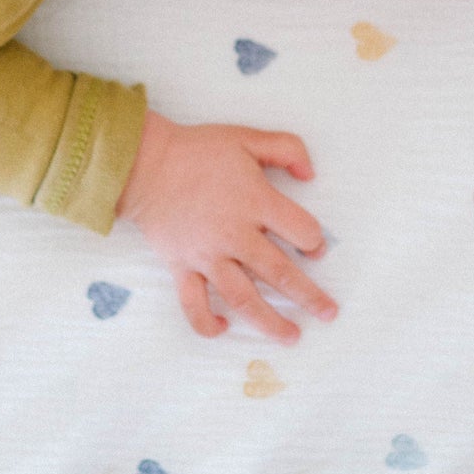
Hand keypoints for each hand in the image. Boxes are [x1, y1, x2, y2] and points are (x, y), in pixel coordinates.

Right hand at [114, 111, 337, 343]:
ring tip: (291, 336)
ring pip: (244, 298)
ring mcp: (207, 255)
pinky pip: (194, 304)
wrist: (144, 163)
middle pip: (280, 273)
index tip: (316, 247)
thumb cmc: (197, 150)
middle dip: (309, 296)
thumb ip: (286, 148)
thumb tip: (311, 174)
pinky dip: (208, 323)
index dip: (314, 239)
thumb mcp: (247, 137)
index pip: (300, 229)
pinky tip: (224, 328)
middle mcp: (234, 235)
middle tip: (328, 313)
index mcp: (255, 202)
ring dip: (270, 321)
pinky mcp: (181, 267)